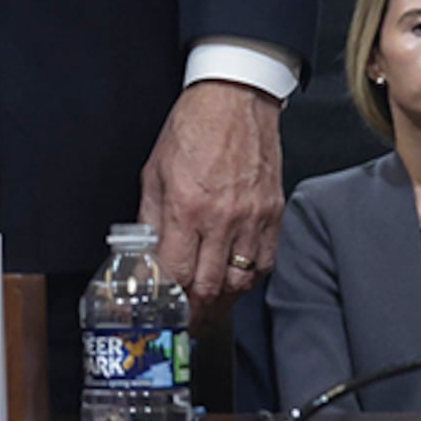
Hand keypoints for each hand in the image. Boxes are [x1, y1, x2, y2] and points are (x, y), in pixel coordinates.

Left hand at [139, 80, 282, 319]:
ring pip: (241, 282)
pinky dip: (250, 279)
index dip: (169, 299)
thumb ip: (150, 216)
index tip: (164, 310)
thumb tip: (146, 251)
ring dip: (224, 302)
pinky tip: (238, 282)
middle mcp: (222, 218)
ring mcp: (252, 218)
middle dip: (197, 312)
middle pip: (210, 286)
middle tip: (188, 322)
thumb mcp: (154, 171)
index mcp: (186, 207)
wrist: (236, 98)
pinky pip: (265, 262)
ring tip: (211, 309)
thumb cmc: (194, 127)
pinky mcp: (273, 213)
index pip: (177, 273)